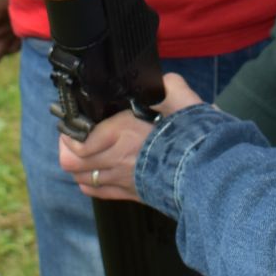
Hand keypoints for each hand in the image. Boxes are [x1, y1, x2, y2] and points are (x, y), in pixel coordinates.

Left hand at [58, 74, 203, 201]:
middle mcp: (116, 158)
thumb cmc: (193, 135)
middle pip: (71, 162)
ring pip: (81, 178)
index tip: (72, 122)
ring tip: (84, 153)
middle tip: (74, 136)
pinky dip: (90, 182)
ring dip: (78, 166)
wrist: (208, 171)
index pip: (78, 140)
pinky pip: (97, 192)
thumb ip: (166, 86)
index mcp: (122, 132)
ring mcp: (122, 179)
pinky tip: (96, 172)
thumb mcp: (180, 98)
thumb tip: (163, 81)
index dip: (69, 131)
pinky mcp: (130, 194)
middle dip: (68, 147)